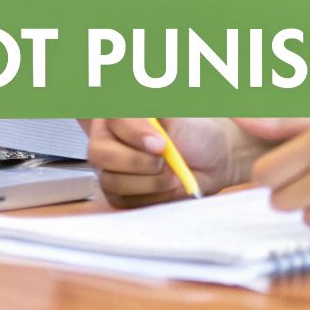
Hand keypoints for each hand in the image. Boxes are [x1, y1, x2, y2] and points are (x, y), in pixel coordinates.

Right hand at [86, 117, 256, 208]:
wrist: (210, 160)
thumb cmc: (193, 133)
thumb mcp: (178, 114)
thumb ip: (157, 111)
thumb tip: (145, 108)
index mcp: (118, 113)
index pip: (112, 118)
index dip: (133, 132)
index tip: (160, 143)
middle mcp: (107, 139)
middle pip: (99, 153)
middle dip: (137, 162)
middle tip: (165, 162)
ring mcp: (109, 169)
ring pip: (112, 181)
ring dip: (149, 181)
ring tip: (173, 174)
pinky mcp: (118, 194)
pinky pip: (123, 201)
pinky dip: (151, 196)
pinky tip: (167, 185)